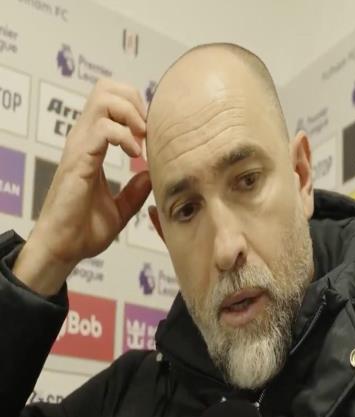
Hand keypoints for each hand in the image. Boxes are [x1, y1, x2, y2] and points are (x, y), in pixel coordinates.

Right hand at [13, 79, 151, 295]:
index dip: (136, 108)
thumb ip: (135, 190)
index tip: (150, 134)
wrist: (63, 250)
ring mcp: (79, 147)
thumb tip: (151, 175)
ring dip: (131, 114)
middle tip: (146, 131)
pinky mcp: (78, 161)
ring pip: (104, 99)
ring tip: (141, 140)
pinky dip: (124, 136)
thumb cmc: (84, 230)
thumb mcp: (120, 208)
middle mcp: (83, 140)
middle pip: (106, 88)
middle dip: (135, 101)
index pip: (110, 101)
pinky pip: (102, 129)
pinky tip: (134, 155)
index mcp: (92, 146)